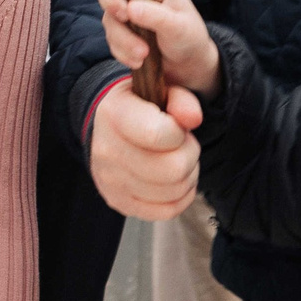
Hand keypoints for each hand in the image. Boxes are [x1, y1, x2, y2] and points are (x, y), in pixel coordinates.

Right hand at [87, 73, 204, 221]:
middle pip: (172, 169)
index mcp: (114, 114)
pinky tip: (174, 180)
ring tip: (177, 159)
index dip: (179, 132)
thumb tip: (194, 119)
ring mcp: (110, 180)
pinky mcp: (118, 202)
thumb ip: (181, 99)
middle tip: (182, 145)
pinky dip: (180, 197)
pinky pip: (166, 211)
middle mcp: (106, 150)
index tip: (176, 126)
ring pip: (173, 192)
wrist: (108, 125)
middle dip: (190, 155)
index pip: (158, 134)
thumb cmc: (141, 105)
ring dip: (187, 176)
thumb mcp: (160, 89)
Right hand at [98, 0, 220, 98]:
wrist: (188, 70)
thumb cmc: (190, 39)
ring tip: (143, 55)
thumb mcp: (181, 27)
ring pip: (108, 16)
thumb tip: (131, 8)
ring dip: (122, 38)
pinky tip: (139, 61)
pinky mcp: (122, 33)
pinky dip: (121, 52)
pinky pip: (110, 39)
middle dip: (110, 0)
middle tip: (122, 15)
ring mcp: (128, 13)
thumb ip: (157, 17)